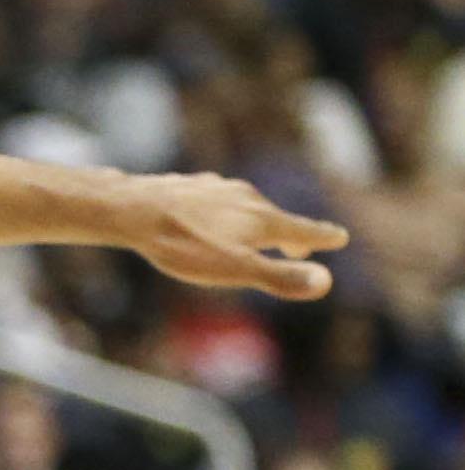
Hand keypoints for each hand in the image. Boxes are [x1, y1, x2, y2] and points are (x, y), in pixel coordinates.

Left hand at [111, 169, 344, 298]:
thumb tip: (325, 282)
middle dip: (290, 232)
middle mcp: (246, 198)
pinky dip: (224, 211)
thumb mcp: (235, 269)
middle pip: (276, 217)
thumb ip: (279, 277)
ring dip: (256, 220)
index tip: (340, 237)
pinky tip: (210, 215)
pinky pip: (215, 200)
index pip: (304, 230)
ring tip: (256, 232)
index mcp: (263, 220)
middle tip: (300, 245)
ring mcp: (216, 189)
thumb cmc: (184, 245)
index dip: (323, 237)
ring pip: (246, 206)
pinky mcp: (188, 187)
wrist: (130, 210)